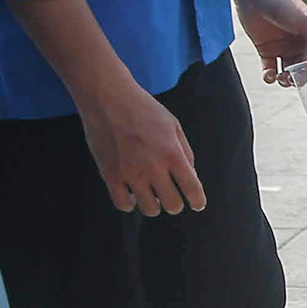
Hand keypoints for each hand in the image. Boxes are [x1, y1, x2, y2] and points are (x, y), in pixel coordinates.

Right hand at [81, 83, 205, 215]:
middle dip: (175, 203)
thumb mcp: (173, 126)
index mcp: (172, 153)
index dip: (198, 201)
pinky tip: (133, 192)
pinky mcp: (110, 175)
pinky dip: (131, 203)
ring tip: (151, 193)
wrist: (108, 98)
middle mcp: (152, 166)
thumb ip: (185, 153)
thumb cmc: (144, 110)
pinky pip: (123, 204)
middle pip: (172, 205)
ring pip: (149, 209)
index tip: (197, 204)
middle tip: (172, 196)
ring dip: (154, 204)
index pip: (192, 190)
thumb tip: (190, 178)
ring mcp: (130, 173)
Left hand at [234, 0, 306, 87]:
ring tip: (279, 77)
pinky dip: (270, 77)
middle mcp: (301, 45)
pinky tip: (269, 74)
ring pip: (289, 74)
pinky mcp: (266, 51)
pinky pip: (270, 71)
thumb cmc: (284, 4)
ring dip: (286, 80)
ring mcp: (284, 49)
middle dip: (301, 78)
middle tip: (291, 77)